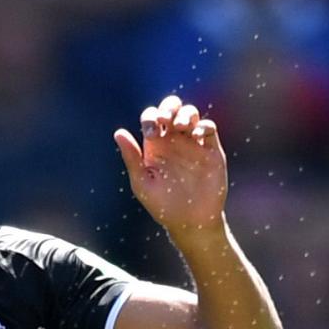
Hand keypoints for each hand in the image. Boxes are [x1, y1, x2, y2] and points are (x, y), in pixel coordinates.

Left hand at [116, 94, 229, 235]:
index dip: (150, 118)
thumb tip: (118, 132)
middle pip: (171, 108)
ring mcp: (193, 143)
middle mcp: (174, 140)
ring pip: (191, 114)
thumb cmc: (163, 206)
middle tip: (165, 120)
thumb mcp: (142, 183)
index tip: (151, 135)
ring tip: (181, 126)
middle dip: (169, 107)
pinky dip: (203, 126)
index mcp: (155, 145)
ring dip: (186, 114)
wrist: (191, 222)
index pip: (151, 118)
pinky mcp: (210, 150)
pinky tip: (196, 136)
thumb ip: (131, 158)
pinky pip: (209, 127)